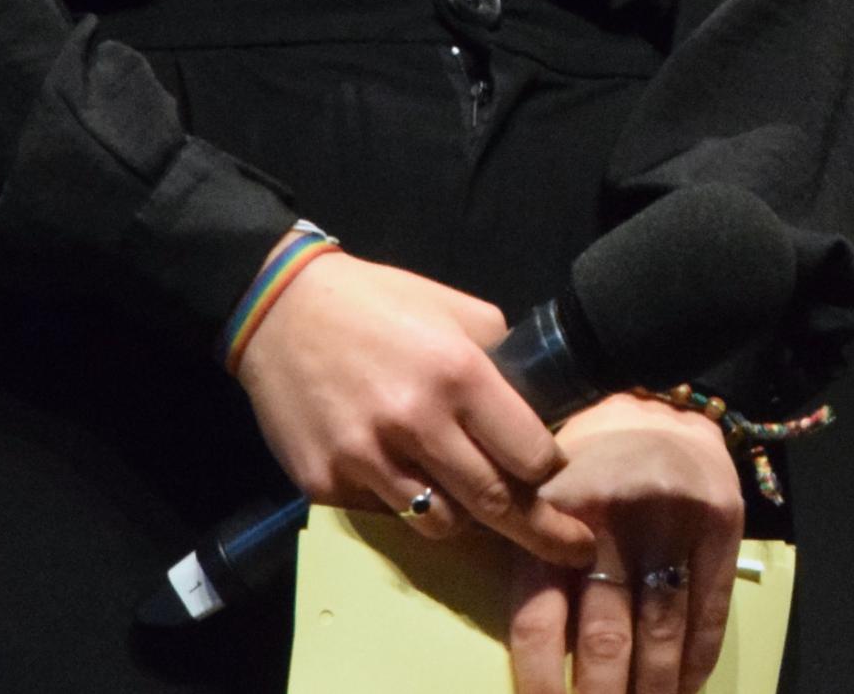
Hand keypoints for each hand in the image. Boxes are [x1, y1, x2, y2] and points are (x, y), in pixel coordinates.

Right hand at [232, 249, 595, 569]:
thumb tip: (536, 406)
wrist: (280, 311)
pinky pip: (385, 516)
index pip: (530, 455)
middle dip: (542, 531)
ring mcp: (366, 460)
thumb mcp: (455, 310)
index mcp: (457, 374)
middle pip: (495, 504)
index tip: (553, 474)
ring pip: (441, 524)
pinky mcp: (326, 484)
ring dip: (464, 517)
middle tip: (574, 549)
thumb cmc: (378, 304)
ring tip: (466, 495)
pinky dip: (404, 504)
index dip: (549, 470)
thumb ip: (500, 360)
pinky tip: (399, 472)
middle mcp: (415, 422)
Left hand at [506, 396, 744, 693]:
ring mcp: (671, 521)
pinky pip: (709, 610)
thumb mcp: (540, 499)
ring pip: (661, 631)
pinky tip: (687, 687)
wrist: (661, 406)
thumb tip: (537, 659)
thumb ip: (530, 564)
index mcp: (553, 517)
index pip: (539, 621)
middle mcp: (611, 519)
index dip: (540, 682)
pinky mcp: (719, 524)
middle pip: (606, 636)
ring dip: (654, 689)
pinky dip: (698, 660)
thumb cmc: (586, 466)